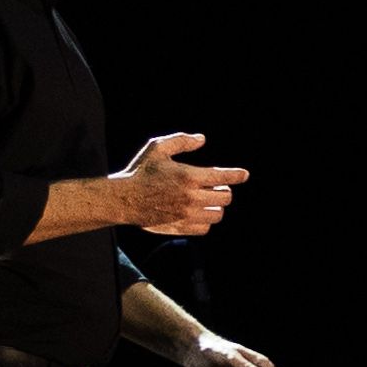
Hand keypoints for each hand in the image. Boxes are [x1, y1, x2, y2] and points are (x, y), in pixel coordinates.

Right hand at [113, 133, 248, 235]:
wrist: (122, 199)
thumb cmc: (140, 172)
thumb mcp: (157, 148)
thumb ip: (181, 141)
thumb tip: (202, 139)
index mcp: (188, 176)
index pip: (223, 177)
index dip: (237, 175)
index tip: (244, 174)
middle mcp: (191, 197)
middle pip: (225, 197)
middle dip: (223, 190)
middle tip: (214, 186)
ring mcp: (187, 214)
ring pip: (218, 214)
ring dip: (216, 206)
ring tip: (206, 200)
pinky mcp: (181, 227)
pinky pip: (206, 227)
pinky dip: (206, 220)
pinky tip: (198, 212)